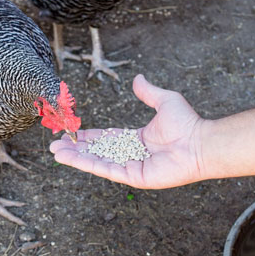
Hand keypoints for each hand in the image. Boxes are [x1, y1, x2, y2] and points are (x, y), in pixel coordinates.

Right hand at [49, 74, 206, 188]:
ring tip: (55, 152)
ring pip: (97, 161)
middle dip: (75, 149)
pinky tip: (71, 159)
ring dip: (75, 157)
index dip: (87, 137)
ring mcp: (132, 166)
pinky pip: (106, 170)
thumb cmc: (187, 123)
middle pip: (97, 152)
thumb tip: (138, 79)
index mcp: (137, 139)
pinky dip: (87, 164)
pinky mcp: (133, 176)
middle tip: (54, 145)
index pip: (106, 138)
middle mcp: (132, 154)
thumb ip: (148, 92)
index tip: (70, 133)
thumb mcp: (164, 101)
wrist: (199, 142)